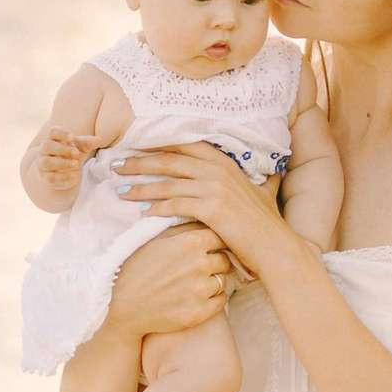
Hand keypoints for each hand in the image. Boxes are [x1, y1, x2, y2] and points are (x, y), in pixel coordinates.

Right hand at [36, 127, 100, 195]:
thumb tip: (99, 139)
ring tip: (76, 164)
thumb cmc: (71, 154)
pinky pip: (50, 177)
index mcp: (52, 139)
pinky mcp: (46, 177)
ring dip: (62, 163)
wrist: (65, 172)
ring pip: (46, 162)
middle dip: (62, 149)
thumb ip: (87, 143)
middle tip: (77, 153)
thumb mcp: (80, 148)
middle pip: (46, 145)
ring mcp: (43, 164)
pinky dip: (63, 177)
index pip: (52, 132)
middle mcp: (44, 150)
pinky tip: (74, 175)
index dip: (61, 133)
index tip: (72, 137)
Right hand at [105, 223, 234, 338]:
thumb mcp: (155, 239)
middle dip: (216, 261)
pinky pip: (221, 301)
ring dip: (214, 281)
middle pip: (225, 259)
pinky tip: (197, 297)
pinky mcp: (198, 313)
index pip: (220, 236)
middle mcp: (199, 265)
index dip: (216, 242)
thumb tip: (200, 216)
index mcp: (190, 242)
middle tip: (201, 267)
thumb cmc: (134, 268)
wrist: (118, 304)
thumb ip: (181, 228)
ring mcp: (200, 290)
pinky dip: (213, 299)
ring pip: (223, 280)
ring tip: (195, 283)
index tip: (210, 247)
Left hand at [117, 143, 284, 271]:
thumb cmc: (267, 222)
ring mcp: (214, 187)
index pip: (183, 146)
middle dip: (140, 162)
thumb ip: (262, 178)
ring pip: (168, 183)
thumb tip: (272, 171)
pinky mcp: (211, 208)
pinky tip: (143, 213)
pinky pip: (175, 204)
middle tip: (117, 166)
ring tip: (121, 190)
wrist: (274, 245)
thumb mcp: (263, 191)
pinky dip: (157, 207)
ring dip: (141, 186)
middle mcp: (217, 170)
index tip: (135, 148)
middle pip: (169, 161)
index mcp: (224, 162)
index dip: (157, 146)